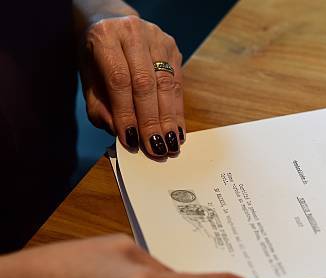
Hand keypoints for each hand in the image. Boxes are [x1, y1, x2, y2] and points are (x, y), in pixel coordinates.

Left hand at [80, 15, 184, 157]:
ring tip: (170, 144)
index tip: (131, 140)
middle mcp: (133, 33)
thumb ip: (99, 107)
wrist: (111, 22)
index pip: (119, 80)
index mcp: (105, 37)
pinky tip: (177, 130)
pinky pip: (178, 83)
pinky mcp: (172, 47)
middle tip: (155, 148)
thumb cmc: (97, 56)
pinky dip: (177, 110)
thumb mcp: (88, 79)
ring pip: (166, 84)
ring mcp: (157, 38)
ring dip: (169, 118)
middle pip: (146, 83)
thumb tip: (119, 132)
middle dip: (151, 120)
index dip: (126, 112)